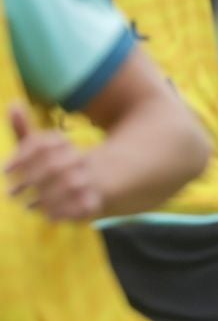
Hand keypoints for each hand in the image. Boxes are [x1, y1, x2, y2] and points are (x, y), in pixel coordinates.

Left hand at [5, 104, 102, 220]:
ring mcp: (90, 179)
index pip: (45, 145)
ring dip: (45, 196)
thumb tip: (12, 105)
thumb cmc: (63, 162)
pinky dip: (64, 211)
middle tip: (11, 193)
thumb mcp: (45, 147)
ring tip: (27, 205)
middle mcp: (80, 160)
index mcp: (67, 146)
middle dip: (31, 179)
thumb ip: (26, 131)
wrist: (104, 178)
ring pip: (70, 185)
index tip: (5, 170)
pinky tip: (48, 215)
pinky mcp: (96, 200)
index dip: (23, 157)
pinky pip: (82, 206)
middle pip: (55, 165)